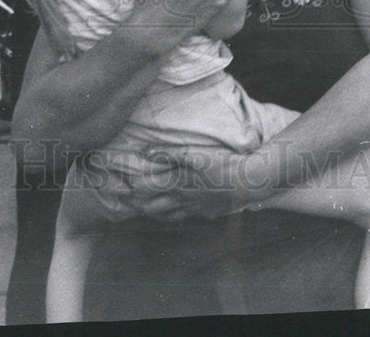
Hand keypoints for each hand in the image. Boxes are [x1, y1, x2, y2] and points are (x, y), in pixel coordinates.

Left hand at [123, 147, 271, 220]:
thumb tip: (146, 153)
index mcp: (178, 184)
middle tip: (126, 202)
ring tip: (144, 211)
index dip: (133, 190)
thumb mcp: (195, 154)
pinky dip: (175, 216)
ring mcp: (196, 209)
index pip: (149, 190)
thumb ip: (169, 153)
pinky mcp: (208, 213)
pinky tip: (176, 213)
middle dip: (138, 205)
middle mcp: (184, 200)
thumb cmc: (222, 164)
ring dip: (154, 213)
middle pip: (155, 207)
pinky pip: (187, 217)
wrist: (248, 182)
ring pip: (169, 215)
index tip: (120, 188)